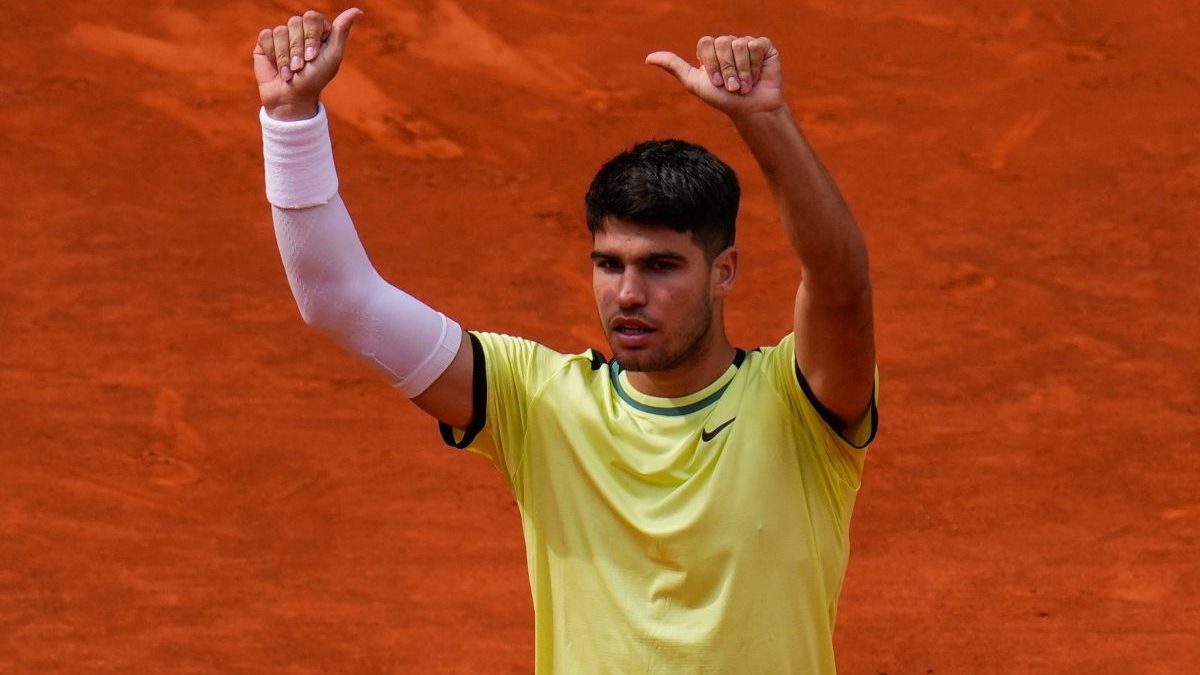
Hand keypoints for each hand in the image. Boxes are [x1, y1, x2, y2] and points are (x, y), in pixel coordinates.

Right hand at [252, 8, 362, 120]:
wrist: (292, 98)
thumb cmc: (315, 79)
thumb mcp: (332, 56)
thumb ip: (341, 31)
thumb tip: (357, 11)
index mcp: (317, 32)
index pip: (312, 18)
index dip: (311, 37)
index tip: (313, 57)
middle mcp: (300, 31)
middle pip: (295, 22)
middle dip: (298, 48)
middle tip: (300, 67)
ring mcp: (282, 36)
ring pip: (281, 31)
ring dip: (285, 56)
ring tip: (290, 72)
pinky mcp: (266, 43)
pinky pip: (266, 36)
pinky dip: (273, 54)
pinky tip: (277, 67)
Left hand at [646, 35, 782, 118]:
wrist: (750, 110)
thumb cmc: (722, 99)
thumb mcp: (695, 84)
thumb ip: (674, 67)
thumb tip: (648, 58)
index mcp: (711, 50)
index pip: (705, 43)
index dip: (711, 64)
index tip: (716, 84)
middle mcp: (727, 43)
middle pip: (722, 43)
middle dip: (726, 70)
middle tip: (731, 87)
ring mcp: (746, 43)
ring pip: (740, 45)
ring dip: (742, 71)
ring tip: (744, 86)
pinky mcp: (764, 46)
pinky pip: (755, 46)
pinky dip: (754, 66)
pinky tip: (756, 77)